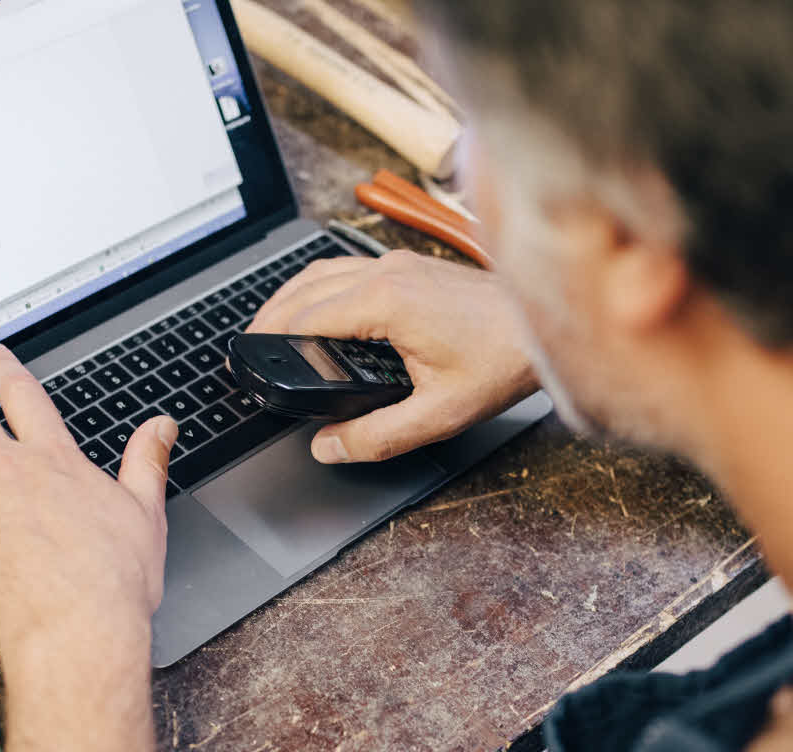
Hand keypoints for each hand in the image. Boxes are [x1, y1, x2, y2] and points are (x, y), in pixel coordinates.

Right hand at [247, 249, 540, 462]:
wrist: (544, 325)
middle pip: (304, 288)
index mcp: (385, 302)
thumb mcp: (438, 414)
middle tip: (248, 349)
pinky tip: (316, 307)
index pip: (305, 317)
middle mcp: (386, 273)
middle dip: (269, 318)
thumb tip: (329, 446)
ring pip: (322, 271)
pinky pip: (346, 267)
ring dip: (290, 298)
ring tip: (269, 328)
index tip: (250, 362)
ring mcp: (398, 264)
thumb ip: (377, 436)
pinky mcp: (409, 265)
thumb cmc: (502, 361)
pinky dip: (318, 287)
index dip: (270, 341)